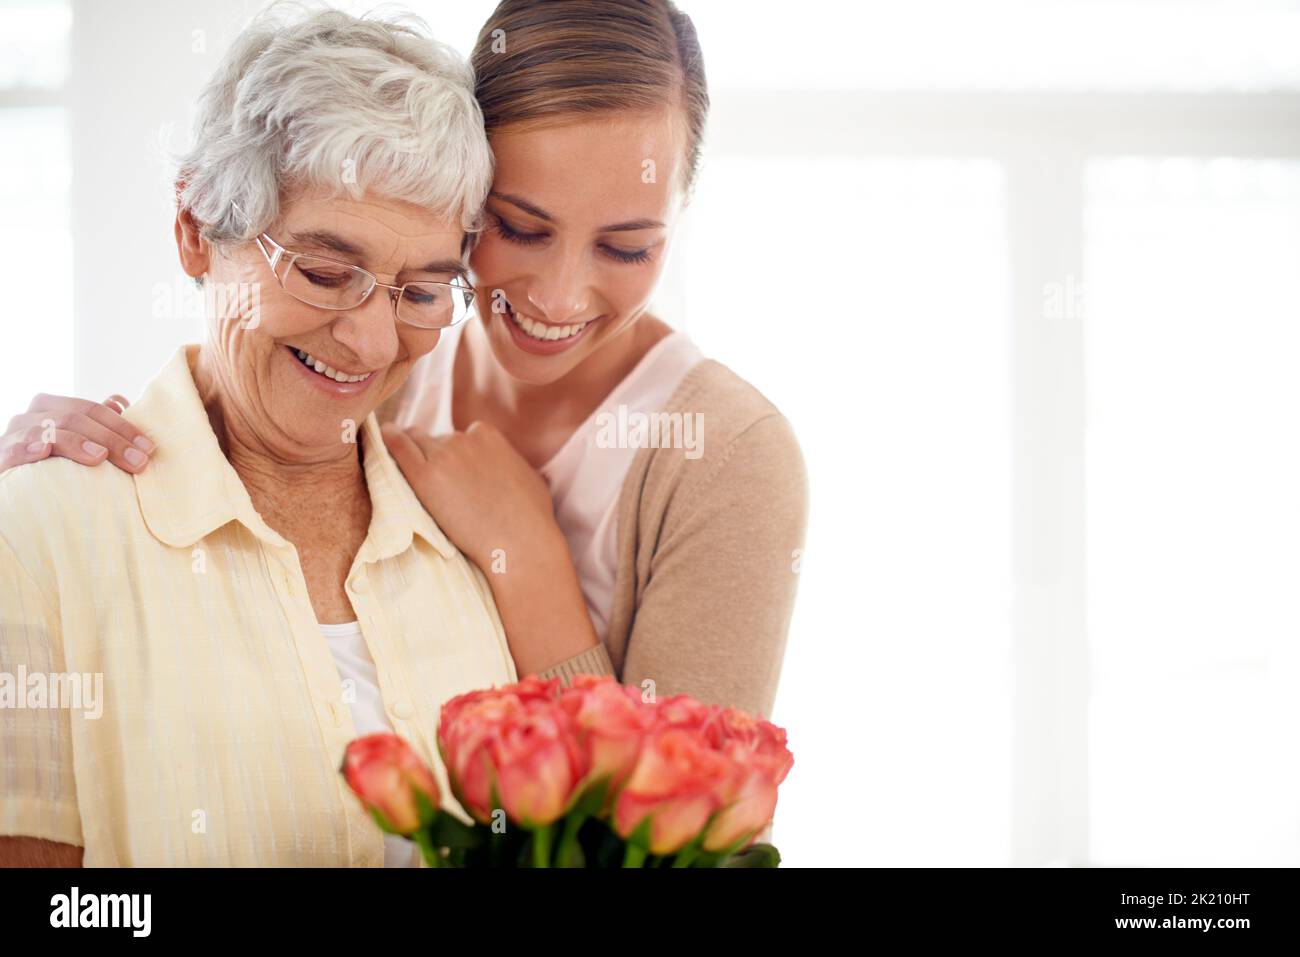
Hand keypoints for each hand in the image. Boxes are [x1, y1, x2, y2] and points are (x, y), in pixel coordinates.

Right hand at [0, 394, 154, 475]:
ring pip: (49, 430)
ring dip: (77, 443)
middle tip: (138, 461)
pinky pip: (15, 448)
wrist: (10, 491)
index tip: (149, 448)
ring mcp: (15, 435)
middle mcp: (32, 416)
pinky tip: (43, 451)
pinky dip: (28, 448)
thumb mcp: (75, 444)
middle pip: (76, 419)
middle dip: (111, 439)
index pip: (93, 410)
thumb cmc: (49, 466)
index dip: (123, 426)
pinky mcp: (2, 456)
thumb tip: (118, 401)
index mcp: (52, 408)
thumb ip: (94, 424)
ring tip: (100, 456)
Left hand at [381, 420, 559, 572]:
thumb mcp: (532, 478)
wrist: (519, 543)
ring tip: (400, 457)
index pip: (463, 436)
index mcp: (488, 435)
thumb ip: (515, 464)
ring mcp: (442, 455)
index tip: (454, 469)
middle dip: (435, 454)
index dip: (458, 454)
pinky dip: (388, 440)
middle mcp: (462, 438)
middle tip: (434, 477)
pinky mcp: (424, 476)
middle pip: (437, 439)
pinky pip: (398, 448)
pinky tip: (381, 436)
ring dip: (411, 449)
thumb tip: (516, 468)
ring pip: (416, 442)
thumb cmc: (532, 517)